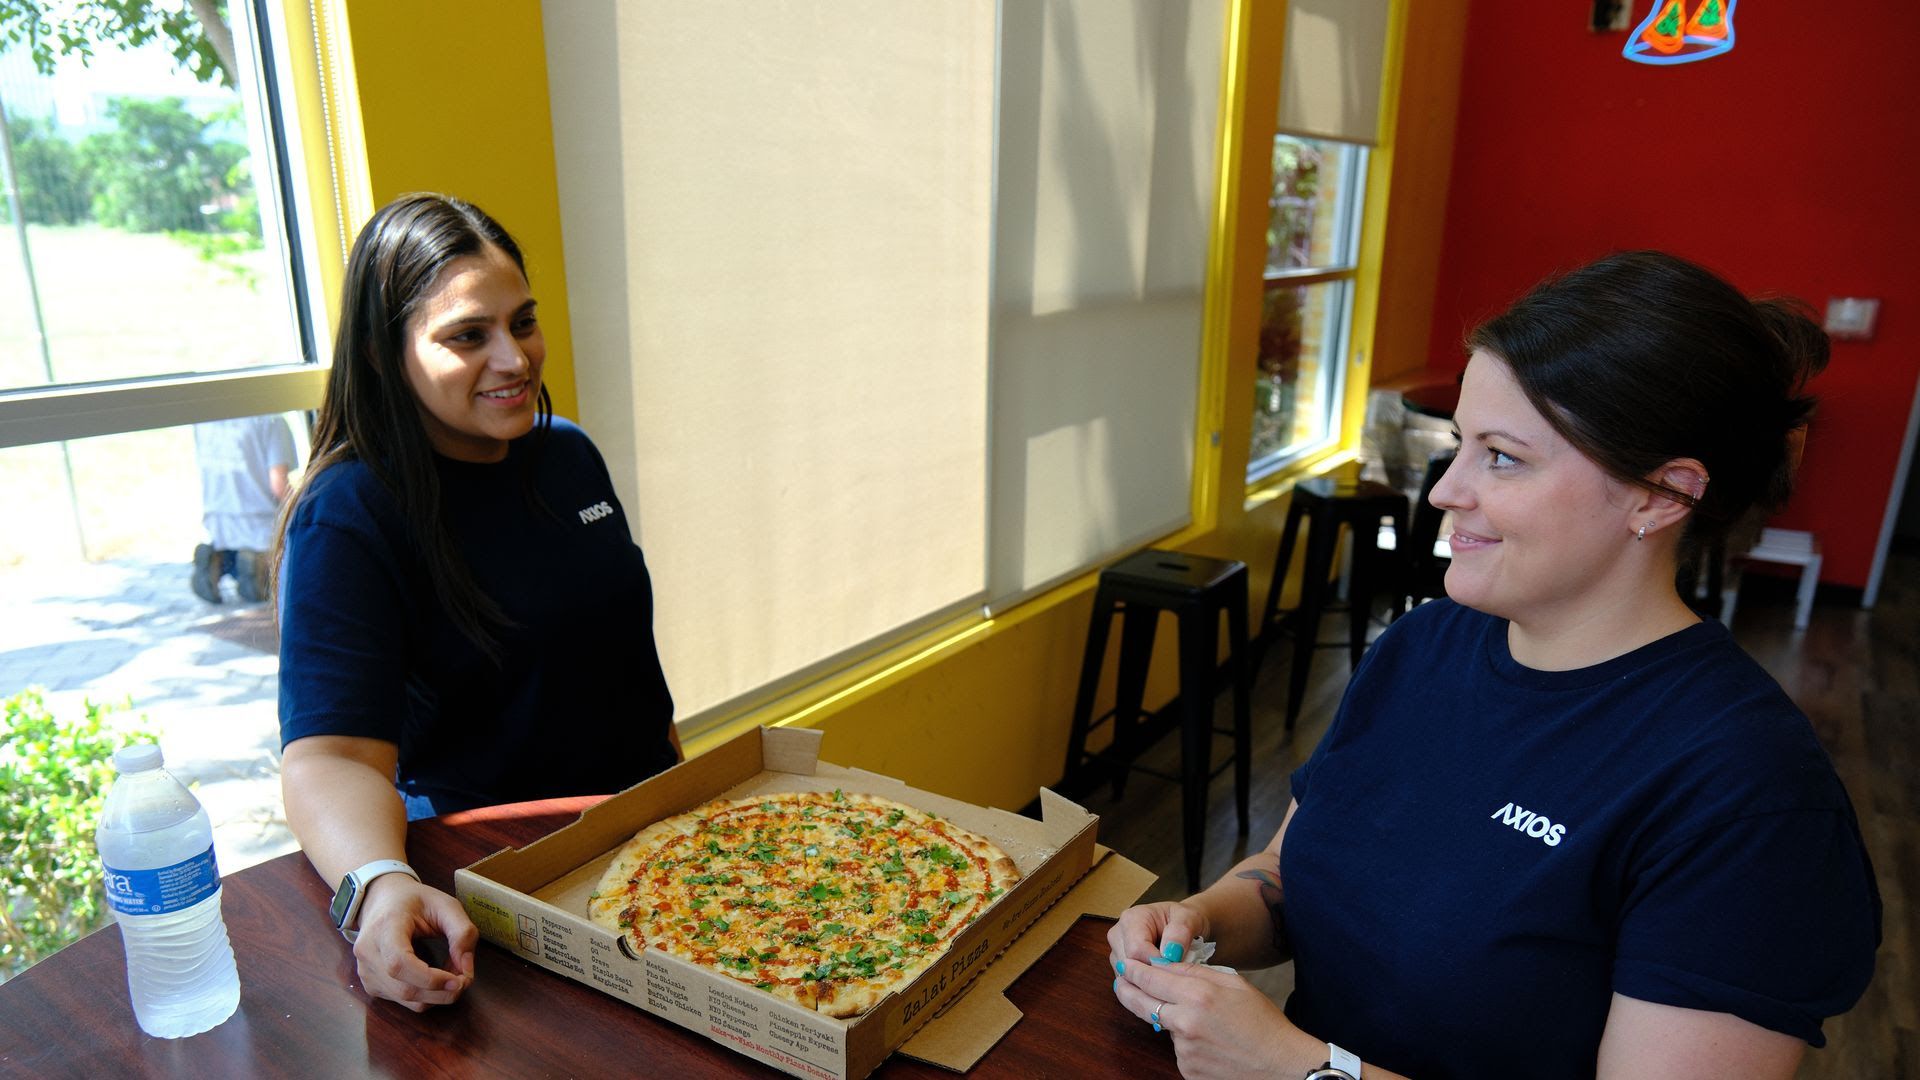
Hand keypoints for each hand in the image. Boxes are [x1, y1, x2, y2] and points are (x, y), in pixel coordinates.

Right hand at [349, 874, 478, 1010]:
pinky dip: (424, 996)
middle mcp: (368, 951)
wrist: (381, 899)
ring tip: (453, 978)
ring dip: (436, 996)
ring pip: (405, 999)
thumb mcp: (446, 904)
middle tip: (465, 980)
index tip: (459, 980)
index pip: (399, 963)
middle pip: (404, 988)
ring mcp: (365, 970)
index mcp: (384, 926)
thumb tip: (466, 969)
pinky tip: (434, 980)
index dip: (430, 979)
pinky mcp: (370, 984)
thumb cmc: (414, 901)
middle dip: (441, 992)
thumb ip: (462, 932)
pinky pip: (400, 1000)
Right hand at [1108, 900, 1210, 974]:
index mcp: (1131, 919)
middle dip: (1153, 972)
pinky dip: (1146, 984)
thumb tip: (1170, 953)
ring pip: (1127, 977)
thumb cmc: (1182, 919)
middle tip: (1173, 967)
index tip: (1174, 963)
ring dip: (1149, 979)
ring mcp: (1116, 951)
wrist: (1180, 922)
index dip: (1157, 963)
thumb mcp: (1188, 918)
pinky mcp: (1120, 966)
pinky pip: (1129, 982)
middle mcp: (1118, 935)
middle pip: (1128, 966)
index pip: (1136, 951)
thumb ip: (1181, 932)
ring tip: (1167, 968)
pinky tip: (1160, 975)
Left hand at [1114, 961, 1298, 1078]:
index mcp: (1198, 996)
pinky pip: (1179, 1049)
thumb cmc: (1263, 1022)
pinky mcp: (1187, 1070)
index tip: (1125, 963)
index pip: (1150, 978)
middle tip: (1121, 981)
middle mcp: (1185, 1023)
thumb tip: (1165, 965)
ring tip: (1209, 1024)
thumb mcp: (1234, 984)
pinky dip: (1188, 1043)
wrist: (1282, 1065)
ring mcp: (1184, 1051)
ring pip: (1165, 1026)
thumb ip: (1196, 973)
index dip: (1134, 969)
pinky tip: (1213, 1043)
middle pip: (1140, 1002)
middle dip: (1127, 989)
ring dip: (1174, 1020)